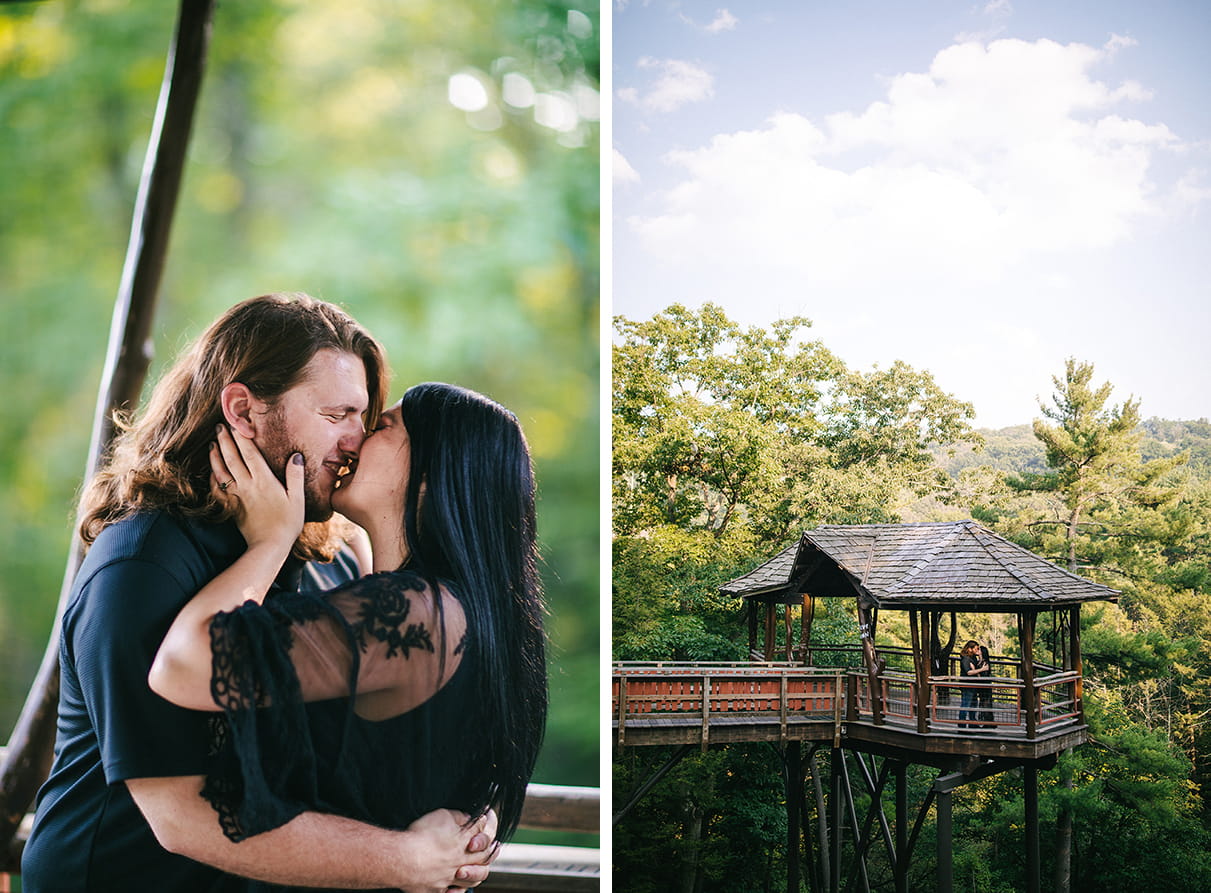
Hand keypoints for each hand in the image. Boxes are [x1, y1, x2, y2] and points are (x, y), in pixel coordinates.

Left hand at [210, 424, 303, 552]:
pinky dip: (213, 478)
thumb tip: (295, 455)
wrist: (268, 547)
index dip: (241, 437)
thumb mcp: (297, 499)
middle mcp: (247, 485)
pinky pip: (218, 489)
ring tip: (212, 444)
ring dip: (215, 456)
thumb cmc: (287, 523)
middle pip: (232, 458)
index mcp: (264, 481)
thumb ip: (295, 476)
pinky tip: (212, 472)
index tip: (235, 424)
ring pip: (222, 471)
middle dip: (225, 441)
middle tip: (219, 427)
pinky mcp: (231, 507)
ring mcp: (237, 496)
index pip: (250, 453)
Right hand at [398, 808, 498, 891]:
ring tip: (475, 868)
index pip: (483, 834)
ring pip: (472, 879)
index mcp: (464, 842)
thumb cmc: (421, 836)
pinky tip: (454, 889)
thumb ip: (458, 817)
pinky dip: (455, 892)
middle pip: (484, 858)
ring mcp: (450, 878)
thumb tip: (469, 818)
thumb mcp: (442, 816)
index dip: (487, 827)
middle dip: (490, 851)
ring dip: (476, 873)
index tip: (487, 821)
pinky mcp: (436, 890)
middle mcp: (460, 861)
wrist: (402, 859)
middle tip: (494, 847)